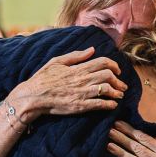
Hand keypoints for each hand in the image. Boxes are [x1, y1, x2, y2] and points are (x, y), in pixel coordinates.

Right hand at [9, 48, 125, 123]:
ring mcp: (82, 93)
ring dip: (117, 92)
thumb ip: (76, 55)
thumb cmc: (43, 78)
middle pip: (108, 76)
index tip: (117, 70)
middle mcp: (83, 79)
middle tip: (121, 85)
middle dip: (118, 80)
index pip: (103, 62)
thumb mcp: (57, 61)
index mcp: (78, 68)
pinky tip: (113, 105)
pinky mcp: (80, 106)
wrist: (34, 96)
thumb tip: (92, 50)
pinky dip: (109, 105)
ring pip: (107, 90)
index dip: (114, 65)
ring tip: (120, 95)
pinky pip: (100, 104)